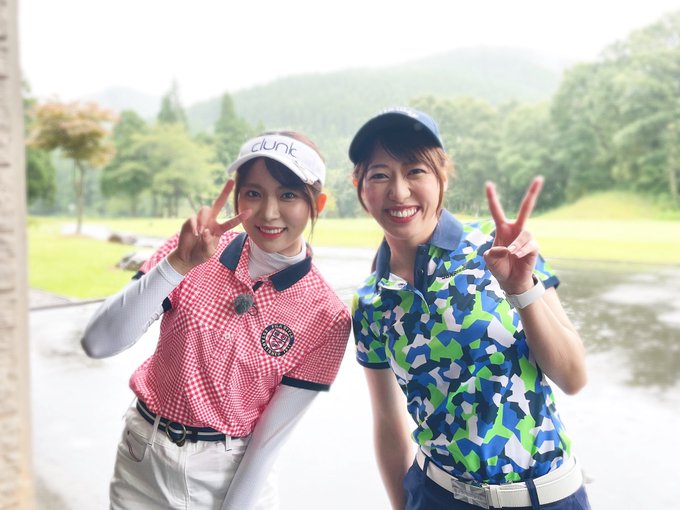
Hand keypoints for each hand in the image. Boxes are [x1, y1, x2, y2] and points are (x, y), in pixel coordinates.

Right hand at [168, 180, 250, 274]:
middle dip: (224, 192)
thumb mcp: (208, 252)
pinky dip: (195, 225)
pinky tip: (196, 233)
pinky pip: (193, 218)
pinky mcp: (190, 222)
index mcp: (219, 229)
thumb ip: (208, 244)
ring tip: (201, 232)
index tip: (250, 211)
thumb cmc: (200, 254)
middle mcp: (211, 221)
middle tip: (231, 181)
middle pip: (218, 203)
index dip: (240, 217)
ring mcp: (200, 220)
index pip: (231, 222)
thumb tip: (206, 232)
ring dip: (204, 220)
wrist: (187, 257)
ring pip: (205, 210)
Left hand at [483, 176, 542, 294]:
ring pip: (525, 233)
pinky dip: (521, 251)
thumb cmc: (499, 267)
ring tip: (510, 254)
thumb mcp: (489, 259)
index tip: (488, 184)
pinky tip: (516, 256)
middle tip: (540, 178)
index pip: (497, 210)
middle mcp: (516, 229)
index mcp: (502, 228)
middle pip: (526, 208)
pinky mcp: (534, 247)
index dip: (492, 198)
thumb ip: (493, 253)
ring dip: (516, 245)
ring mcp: (526, 237)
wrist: (510, 281)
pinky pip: (529, 245)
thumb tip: (507, 249)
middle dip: (533, 193)